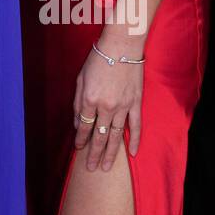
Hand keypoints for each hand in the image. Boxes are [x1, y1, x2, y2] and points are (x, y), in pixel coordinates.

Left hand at [72, 36, 143, 172]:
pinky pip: (136, 126)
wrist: (121, 46)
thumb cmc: (98, 59)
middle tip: (91, 168)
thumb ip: (78, 102)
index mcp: (90, 99)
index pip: (84, 126)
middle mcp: (106, 106)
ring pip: (116, 135)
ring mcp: (123, 106)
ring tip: (106, 167)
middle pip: (99, 136)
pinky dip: (135, 141)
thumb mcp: (80, 79)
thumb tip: (79, 123)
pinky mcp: (136, 103)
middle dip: (94, 153)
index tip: (78, 149)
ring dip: (111, 153)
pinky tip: (133, 153)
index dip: (80, 139)